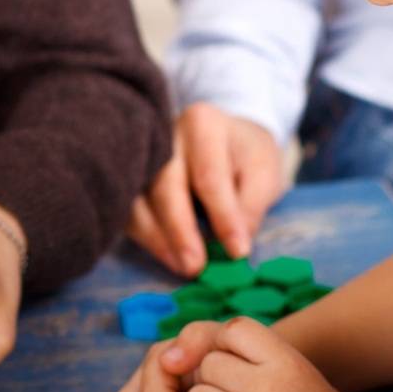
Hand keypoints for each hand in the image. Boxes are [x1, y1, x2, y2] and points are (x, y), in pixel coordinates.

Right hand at [127, 103, 286, 275]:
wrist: (223, 137)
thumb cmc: (245, 155)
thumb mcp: (264, 173)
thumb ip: (251, 206)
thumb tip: (233, 247)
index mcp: (203, 124)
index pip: (209, 175)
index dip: (223, 216)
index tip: (237, 251)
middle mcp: (165, 133)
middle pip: (165, 184)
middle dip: (179, 230)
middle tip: (195, 267)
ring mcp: (141, 153)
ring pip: (139, 199)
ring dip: (158, 238)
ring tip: (182, 267)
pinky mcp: (129, 175)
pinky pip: (128, 209)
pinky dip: (145, 236)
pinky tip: (166, 255)